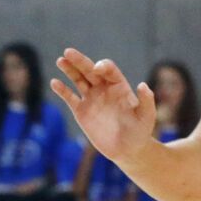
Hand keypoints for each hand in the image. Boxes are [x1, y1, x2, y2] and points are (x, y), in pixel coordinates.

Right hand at [51, 47, 157, 162]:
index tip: (98, 70)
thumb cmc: (140, 132)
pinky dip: (62, 90)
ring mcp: (91, 99)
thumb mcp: (146, 116)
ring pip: (78, 79)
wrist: (127, 150)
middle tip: (68, 51)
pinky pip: (70, 98)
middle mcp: (104, 88)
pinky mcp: (81, 111)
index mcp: (119, 86)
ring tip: (60, 60)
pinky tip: (54, 82)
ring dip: (69, 69)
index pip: (109, 70)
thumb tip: (143, 85)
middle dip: (80, 61)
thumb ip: (146, 101)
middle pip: (90, 70)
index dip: (103, 67)